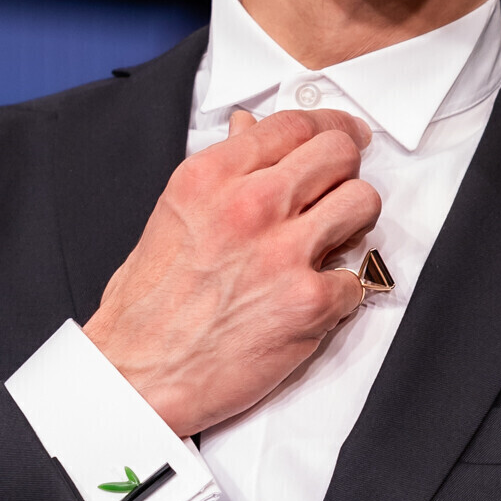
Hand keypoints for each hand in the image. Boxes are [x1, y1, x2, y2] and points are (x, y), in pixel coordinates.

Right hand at [84, 107, 379, 436]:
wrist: (138, 376)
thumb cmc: (149, 306)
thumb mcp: (174, 215)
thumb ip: (222, 172)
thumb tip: (249, 130)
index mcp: (212, 176)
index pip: (296, 124)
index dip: (330, 128)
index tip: (343, 137)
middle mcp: (250, 205)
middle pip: (339, 153)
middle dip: (344, 172)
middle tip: (336, 196)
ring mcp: (284, 253)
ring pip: (362, 203)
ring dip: (354, 224)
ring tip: (328, 246)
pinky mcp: (309, 302)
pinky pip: (359, 277)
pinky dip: (342, 292)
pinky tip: (312, 300)